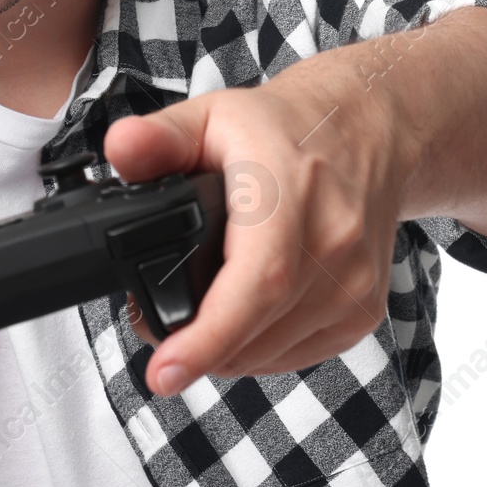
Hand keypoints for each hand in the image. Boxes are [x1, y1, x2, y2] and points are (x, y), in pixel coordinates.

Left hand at [102, 53, 413, 397]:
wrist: (365, 131)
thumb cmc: (283, 128)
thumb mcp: (210, 115)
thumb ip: (160, 139)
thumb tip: (120, 148)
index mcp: (292, 190)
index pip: (260, 279)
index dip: (209, 335)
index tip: (164, 371)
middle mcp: (335, 240)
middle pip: (256, 328)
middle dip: (192, 344)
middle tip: (151, 322)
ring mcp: (356, 282)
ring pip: (270, 352)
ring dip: (221, 350)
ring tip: (192, 313)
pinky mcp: (364, 310)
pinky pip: (295, 354)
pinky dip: (255, 349)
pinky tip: (238, 315)